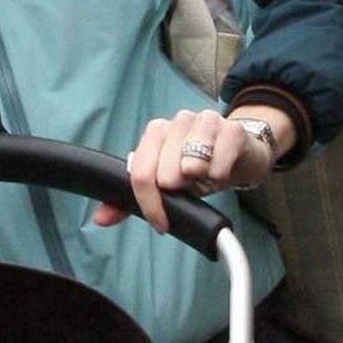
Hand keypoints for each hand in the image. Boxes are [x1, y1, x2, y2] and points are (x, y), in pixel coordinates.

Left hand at [93, 108, 282, 233]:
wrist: (242, 157)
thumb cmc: (200, 171)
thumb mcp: (164, 187)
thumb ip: (130, 201)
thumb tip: (100, 219)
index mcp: (156, 132)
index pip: (140, 172)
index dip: (149, 203)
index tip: (161, 223)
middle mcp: (177, 121)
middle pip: (165, 175)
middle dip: (180, 190)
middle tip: (191, 185)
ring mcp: (205, 120)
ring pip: (191, 167)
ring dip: (201, 182)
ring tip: (206, 175)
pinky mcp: (232, 129)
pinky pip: (218, 167)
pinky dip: (220, 177)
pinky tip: (222, 171)